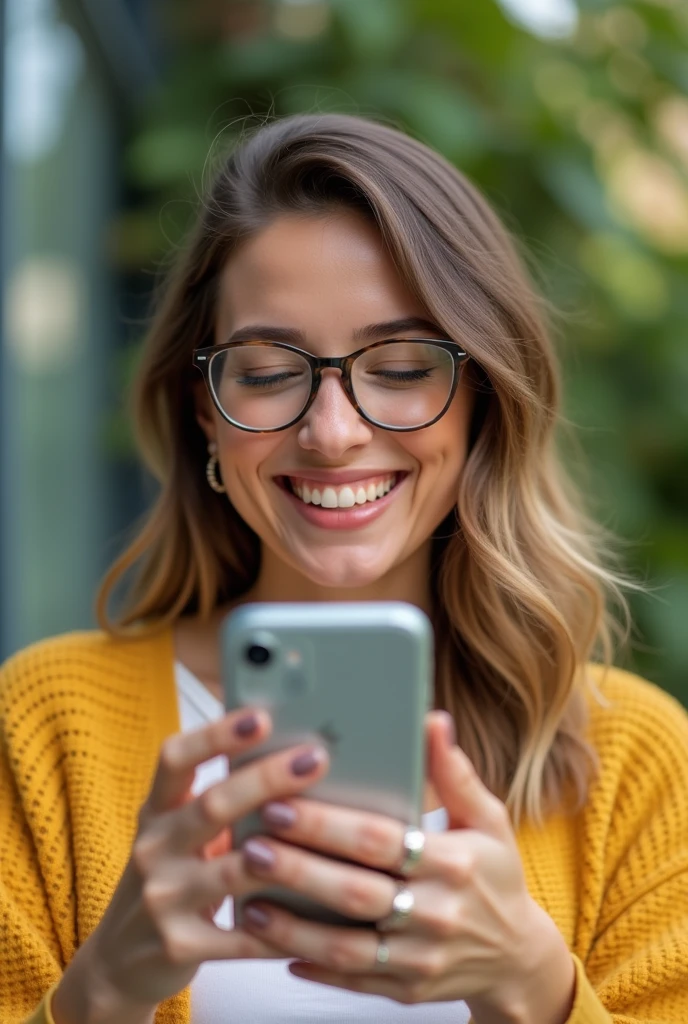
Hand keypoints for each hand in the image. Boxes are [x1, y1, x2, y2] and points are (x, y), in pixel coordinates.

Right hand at [52, 708, 329, 1019]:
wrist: (120, 961)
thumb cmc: (169, 878)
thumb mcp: (176, 833)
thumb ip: (216, 801)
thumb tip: (286, 755)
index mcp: (157, 811)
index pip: (176, 758)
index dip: (216, 735)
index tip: (261, 716)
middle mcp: (154, 849)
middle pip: (213, 805)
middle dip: (267, 779)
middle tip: (314, 757)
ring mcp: (163, 899)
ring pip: (235, 871)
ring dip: (289, 852)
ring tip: (334, 835)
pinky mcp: (180, 946)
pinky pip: (244, 934)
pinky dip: (285, 924)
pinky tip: (323, 913)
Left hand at [240, 711, 574, 1022]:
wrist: (517, 956)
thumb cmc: (493, 875)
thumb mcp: (488, 820)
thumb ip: (455, 773)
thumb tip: (432, 721)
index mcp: (453, 863)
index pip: (379, 840)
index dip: (327, 825)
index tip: (282, 804)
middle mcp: (436, 913)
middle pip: (354, 893)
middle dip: (298, 870)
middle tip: (251, 847)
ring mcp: (421, 958)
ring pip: (345, 947)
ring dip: (292, 927)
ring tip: (249, 901)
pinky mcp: (408, 990)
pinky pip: (352, 981)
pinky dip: (311, 966)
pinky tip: (275, 945)